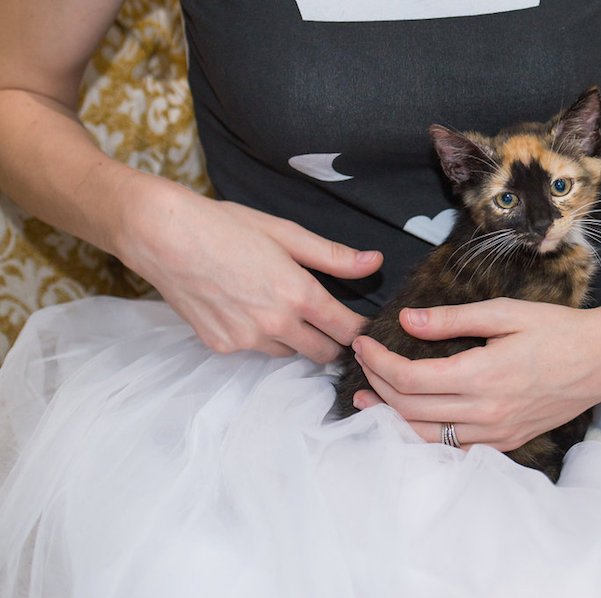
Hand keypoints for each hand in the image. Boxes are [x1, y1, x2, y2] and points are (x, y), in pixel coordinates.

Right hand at [118, 182, 381, 360]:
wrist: (163, 236)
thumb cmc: (225, 227)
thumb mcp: (285, 233)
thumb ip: (333, 255)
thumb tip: (374, 262)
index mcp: (299, 295)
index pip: (347, 330)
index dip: (360, 330)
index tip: (363, 326)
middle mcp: (276, 325)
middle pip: (324, 354)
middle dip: (332, 342)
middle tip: (329, 324)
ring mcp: (247, 340)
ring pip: (289, 353)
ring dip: (295, 339)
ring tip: (283, 309)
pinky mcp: (222, 346)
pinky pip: (255, 350)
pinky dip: (260, 337)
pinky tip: (248, 310)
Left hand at [351, 297, 600, 450]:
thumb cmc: (556, 330)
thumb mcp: (504, 313)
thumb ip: (452, 320)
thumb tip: (407, 320)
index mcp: (481, 375)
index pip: (409, 378)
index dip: (377, 362)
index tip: (362, 343)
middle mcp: (485, 411)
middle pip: (410, 407)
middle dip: (377, 384)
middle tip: (363, 363)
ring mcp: (495, 432)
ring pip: (426, 436)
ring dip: (391, 417)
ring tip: (368, 400)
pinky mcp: (505, 442)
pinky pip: (452, 448)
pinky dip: (423, 435)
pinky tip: (410, 421)